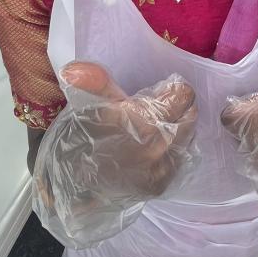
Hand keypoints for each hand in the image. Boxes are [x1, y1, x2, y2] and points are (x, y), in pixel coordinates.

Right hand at [32, 63, 197, 246]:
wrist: (68, 186)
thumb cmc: (79, 140)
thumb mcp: (88, 104)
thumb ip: (94, 83)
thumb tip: (76, 70)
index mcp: (146, 124)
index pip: (183, 96)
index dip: (171, 89)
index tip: (159, 91)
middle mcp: (160, 149)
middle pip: (189, 116)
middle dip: (177, 108)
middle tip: (157, 106)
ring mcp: (162, 170)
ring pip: (187, 138)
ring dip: (176, 128)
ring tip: (155, 126)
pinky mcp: (160, 185)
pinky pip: (178, 159)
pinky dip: (171, 149)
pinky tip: (153, 146)